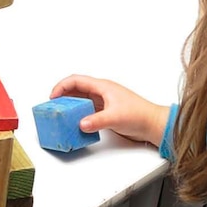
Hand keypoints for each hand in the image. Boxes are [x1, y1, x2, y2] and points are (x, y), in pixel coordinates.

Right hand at [50, 75, 170, 147]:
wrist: (153, 124)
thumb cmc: (140, 115)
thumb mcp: (115, 117)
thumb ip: (97, 121)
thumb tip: (81, 124)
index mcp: (103, 87)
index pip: (76, 81)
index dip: (62, 86)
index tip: (53, 97)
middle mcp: (102, 92)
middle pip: (76, 89)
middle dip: (63, 96)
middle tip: (53, 107)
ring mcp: (104, 102)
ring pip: (81, 100)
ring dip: (70, 106)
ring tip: (61, 115)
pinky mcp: (106, 112)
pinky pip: (87, 110)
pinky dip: (78, 114)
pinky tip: (75, 122)